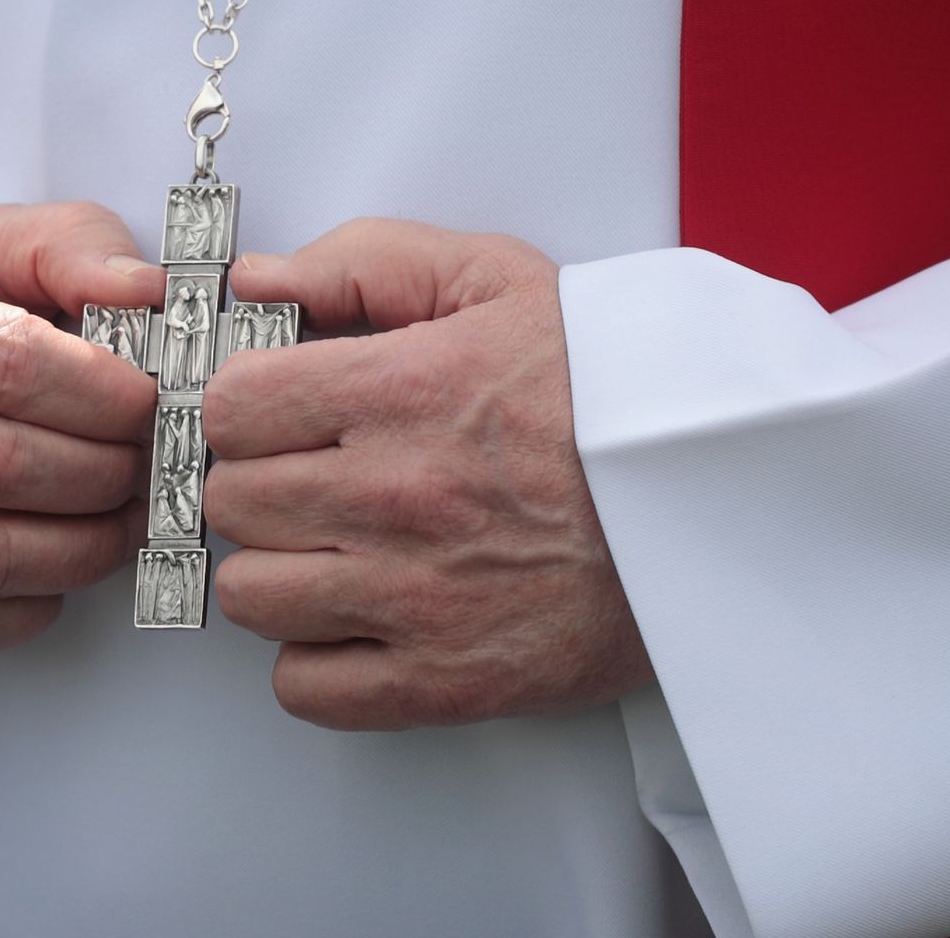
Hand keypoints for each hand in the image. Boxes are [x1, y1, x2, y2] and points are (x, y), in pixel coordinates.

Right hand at [0, 202, 162, 660]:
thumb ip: (69, 247)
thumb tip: (147, 291)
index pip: (7, 363)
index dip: (102, 393)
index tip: (150, 401)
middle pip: (1, 466)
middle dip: (105, 473)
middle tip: (148, 463)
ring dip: (83, 548)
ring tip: (122, 516)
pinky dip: (29, 608)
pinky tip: (56, 566)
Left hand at [203, 219, 651, 728]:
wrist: (719, 498)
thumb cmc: (610, 391)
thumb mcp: (498, 280)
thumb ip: (365, 263)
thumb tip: (254, 281)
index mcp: (404, 390)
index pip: (231, 407)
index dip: (248, 407)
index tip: (279, 414)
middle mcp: (398, 496)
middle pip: (231, 499)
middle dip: (260, 482)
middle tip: (313, 477)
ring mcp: (417, 598)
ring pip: (250, 594)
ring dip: (277, 570)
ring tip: (333, 548)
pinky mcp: (444, 682)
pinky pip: (304, 687)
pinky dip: (315, 659)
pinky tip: (358, 616)